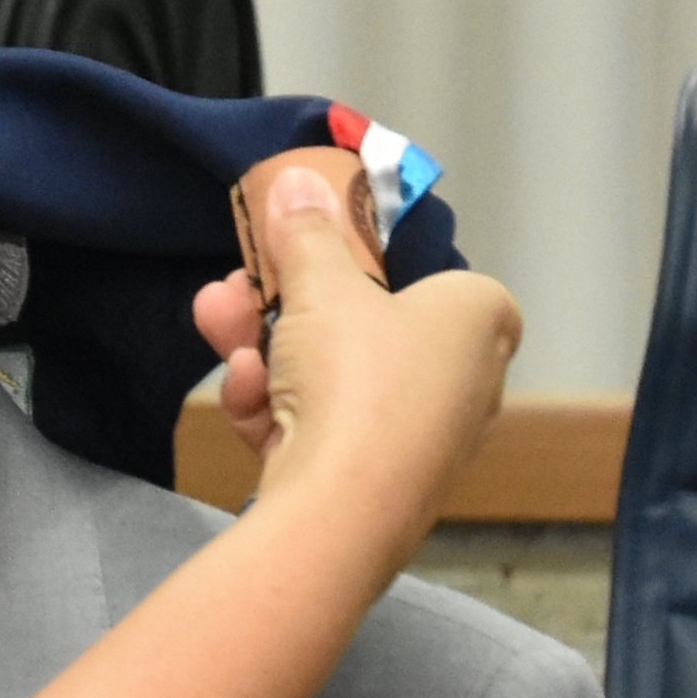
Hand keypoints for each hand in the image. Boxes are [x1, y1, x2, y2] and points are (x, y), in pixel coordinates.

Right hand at [194, 168, 513, 529]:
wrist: (340, 515)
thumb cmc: (360, 385)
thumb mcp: (321, 287)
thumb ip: (305, 234)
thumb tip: (295, 182)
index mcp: (480, 320)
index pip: (429, 271)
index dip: (368, 259)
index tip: (311, 249)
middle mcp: (463, 380)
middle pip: (363, 325)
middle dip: (287, 303)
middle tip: (238, 282)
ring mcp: (417, 437)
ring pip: (331, 377)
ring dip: (266, 349)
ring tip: (216, 319)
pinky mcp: (371, 482)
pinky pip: (320, 427)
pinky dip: (276, 407)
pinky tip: (242, 395)